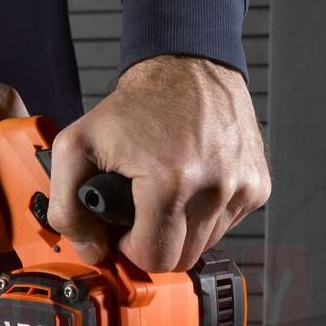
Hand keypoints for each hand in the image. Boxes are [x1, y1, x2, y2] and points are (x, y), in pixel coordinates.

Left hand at [47, 56, 270, 271]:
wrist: (186, 67)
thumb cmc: (134, 107)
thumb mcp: (76, 147)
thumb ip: (67, 208)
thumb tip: (92, 251)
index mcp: (171, 182)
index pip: (155, 258)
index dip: (132, 248)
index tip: (125, 226)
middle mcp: (215, 187)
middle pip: (181, 258)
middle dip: (156, 242)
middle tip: (141, 211)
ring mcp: (242, 187)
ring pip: (206, 245)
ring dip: (182, 230)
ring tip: (166, 194)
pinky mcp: (258, 185)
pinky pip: (228, 225)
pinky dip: (206, 215)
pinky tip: (192, 185)